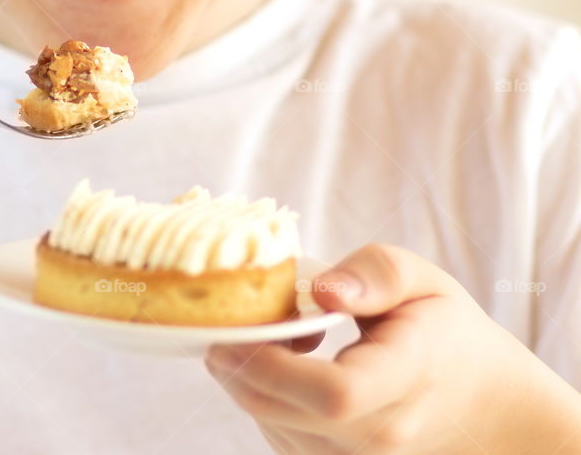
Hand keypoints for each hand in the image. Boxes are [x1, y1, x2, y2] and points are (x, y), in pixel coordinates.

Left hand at [205, 244, 580, 453]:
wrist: (484, 405)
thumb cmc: (445, 333)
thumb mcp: (422, 281)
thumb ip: (373, 274)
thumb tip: (318, 289)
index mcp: (407, 377)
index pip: (333, 392)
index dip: (271, 365)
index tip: (237, 329)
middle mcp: (384, 434)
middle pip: (286, 413)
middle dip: (239, 368)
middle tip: (228, 325)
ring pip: (275, 428)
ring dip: (251, 383)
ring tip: (273, 340)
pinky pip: (283, 440)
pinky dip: (267, 403)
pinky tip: (283, 370)